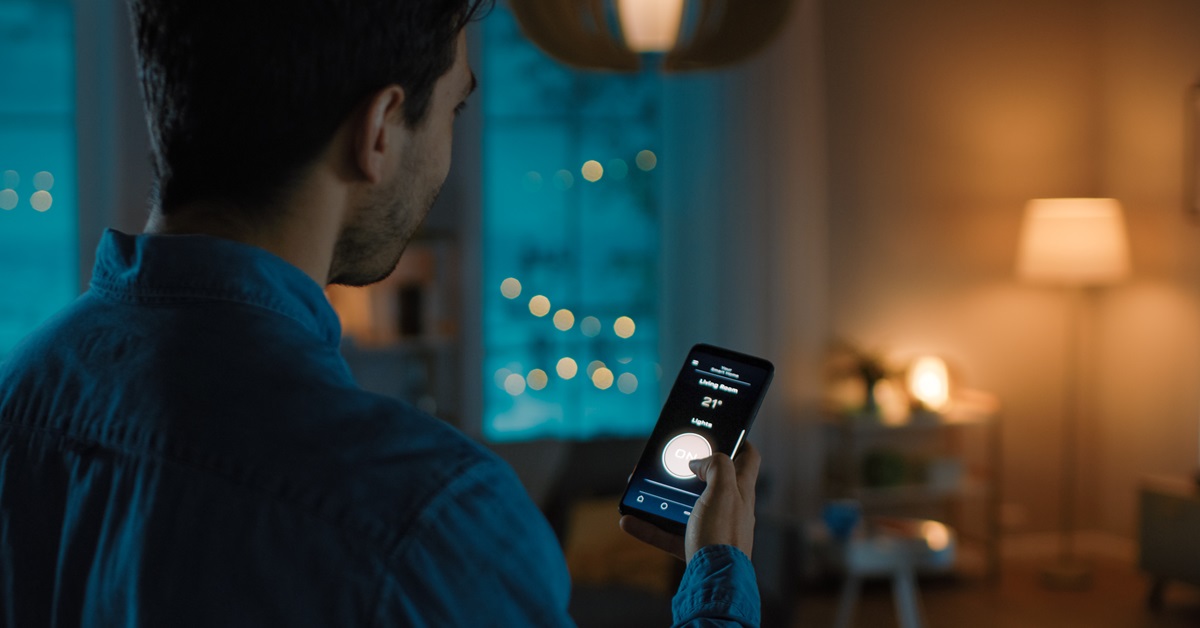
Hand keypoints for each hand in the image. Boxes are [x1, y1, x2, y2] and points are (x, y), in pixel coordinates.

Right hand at [620, 441, 759, 563]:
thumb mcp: (724, 490)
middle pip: (710, 481)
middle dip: (688, 471)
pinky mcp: (695, 548)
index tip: (721, 432)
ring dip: (662, 499)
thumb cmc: (724, 536)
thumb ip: (716, 466)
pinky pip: (668, 534)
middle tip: (669, 462)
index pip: (748, 458)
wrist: (715, 583)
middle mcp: (730, 509)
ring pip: (684, 507)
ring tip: (643, 490)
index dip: (738, 441)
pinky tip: (629, 521)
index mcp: (741, 491)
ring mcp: (713, 529)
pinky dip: (649, 527)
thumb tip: (701, 462)